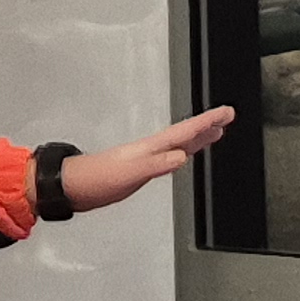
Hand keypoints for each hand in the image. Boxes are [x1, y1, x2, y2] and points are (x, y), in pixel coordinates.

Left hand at [57, 108, 234, 213]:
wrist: (73, 187)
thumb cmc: (96, 179)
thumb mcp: (129, 173)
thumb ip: (156, 164)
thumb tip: (181, 156)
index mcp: (150, 148)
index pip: (184, 132)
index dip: (206, 122)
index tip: (225, 113)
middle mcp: (151, 150)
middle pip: (186, 134)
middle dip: (208, 125)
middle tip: (227, 116)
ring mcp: (146, 158)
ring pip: (180, 144)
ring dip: (199, 138)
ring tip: (215, 132)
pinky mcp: (142, 169)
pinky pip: (171, 157)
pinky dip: (183, 152)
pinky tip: (185, 155)